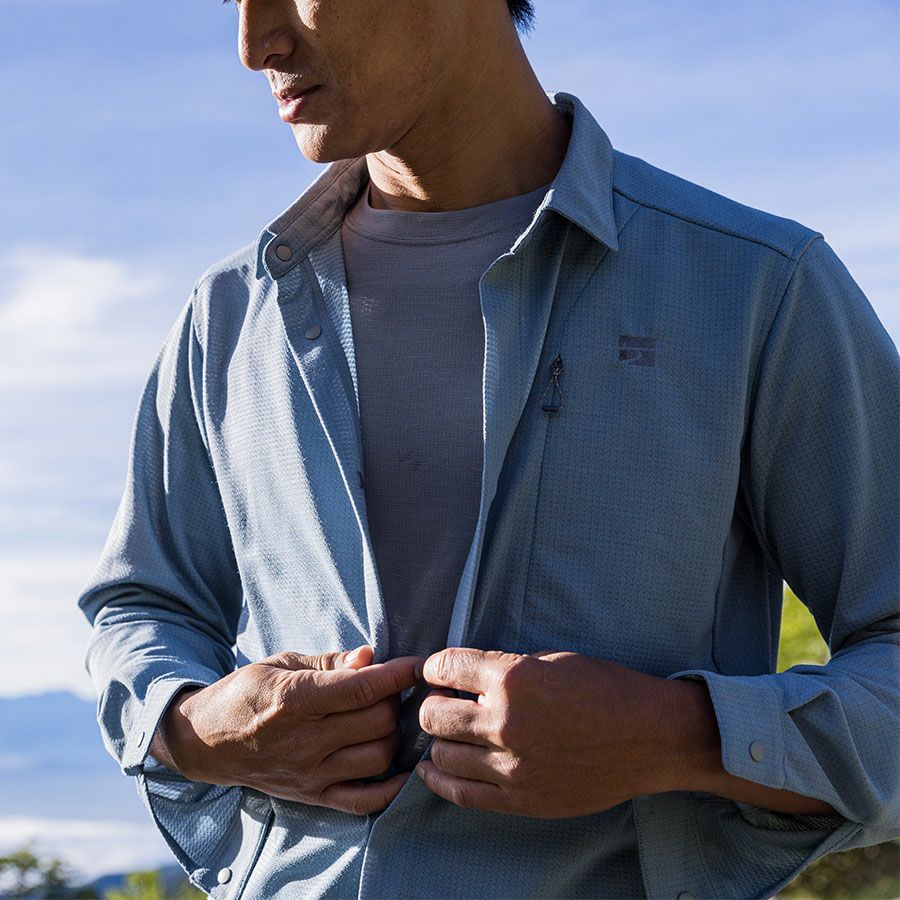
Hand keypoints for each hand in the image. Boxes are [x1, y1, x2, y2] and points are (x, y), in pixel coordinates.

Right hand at [150, 645, 424, 814]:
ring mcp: (310, 773)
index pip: (363, 688)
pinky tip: (403, 765)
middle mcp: (305, 740)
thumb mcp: (282, 663)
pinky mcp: (314, 796)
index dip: (399, 674)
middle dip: (396, 700)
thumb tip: (369, 656)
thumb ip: (329, 662)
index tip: (418, 664)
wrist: (207, 741)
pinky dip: (393, 787)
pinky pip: (365, 800)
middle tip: (394, 688)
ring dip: (395, 735)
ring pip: (380, 756)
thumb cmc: (247, 693)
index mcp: (295, 699)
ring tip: (388, 718)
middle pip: (378, 721)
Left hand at [414, 648, 713, 817]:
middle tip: (441, 702)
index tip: (435, 671)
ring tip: (447, 734)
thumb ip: (504, 668)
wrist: (649, 737)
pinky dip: (439, 780)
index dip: (433, 667)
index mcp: (513, 677)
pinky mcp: (521, 798)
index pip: (445, 667)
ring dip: (438, 740)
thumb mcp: (552, 660)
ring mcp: (511, 764)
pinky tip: (432, 770)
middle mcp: (505, 721)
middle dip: (431, 704)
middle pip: (433, 714)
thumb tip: (463, 677)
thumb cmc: (605, 689)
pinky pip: (461, 793)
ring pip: (442, 754)